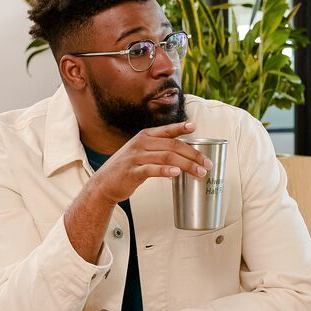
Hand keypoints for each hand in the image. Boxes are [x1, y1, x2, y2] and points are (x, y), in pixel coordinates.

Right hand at [88, 121, 209, 204]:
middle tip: (206, 164)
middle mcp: (141, 143)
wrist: (104, 183)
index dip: (181, 127)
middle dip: (193, 155)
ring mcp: (136, 157)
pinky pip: (151, 170)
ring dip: (186, 165)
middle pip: (173, 146)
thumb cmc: (126, 168)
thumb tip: (183, 155)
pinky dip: (166, 171)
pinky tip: (176, 173)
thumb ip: (158, 150)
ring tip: (199, 172)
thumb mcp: (141, 152)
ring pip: (167, 157)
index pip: (167, 130)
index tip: (194, 127)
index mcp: (144, 136)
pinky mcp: (132, 172)